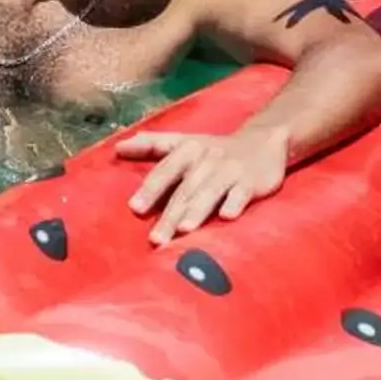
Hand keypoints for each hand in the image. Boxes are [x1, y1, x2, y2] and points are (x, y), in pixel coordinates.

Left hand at [120, 127, 290, 243]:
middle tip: (156, 238)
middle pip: (185, 190)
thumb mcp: (184, 140)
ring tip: (184, 229)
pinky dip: (235, 203)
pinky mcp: (252, 182)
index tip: (135, 208)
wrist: (263, 141)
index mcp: (187, 150)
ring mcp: (230, 171)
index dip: (150, 189)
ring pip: (211, 192)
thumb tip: (117, 147)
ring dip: (197, 210)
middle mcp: (207, 159)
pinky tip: (228, 216)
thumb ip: (152, 145)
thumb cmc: (214, 148)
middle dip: (170, 214)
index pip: (165, 170)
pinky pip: (242, 194)